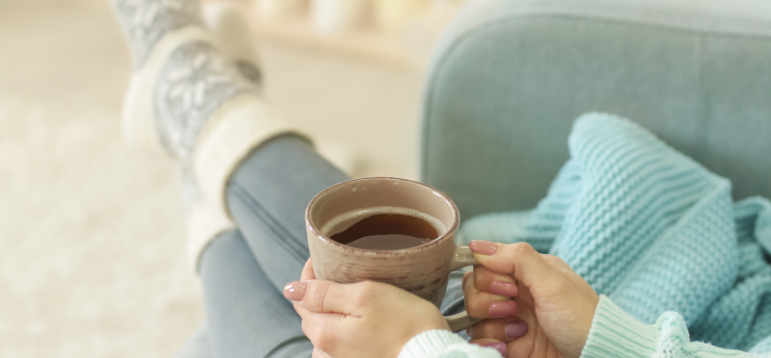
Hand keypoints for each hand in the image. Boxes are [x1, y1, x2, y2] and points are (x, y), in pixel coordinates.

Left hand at [284, 259, 449, 357]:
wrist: (434, 357)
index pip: (302, 296)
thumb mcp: (365, 296)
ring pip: (327, 329)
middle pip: (312, 314)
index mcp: (322, 332)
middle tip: (348, 272)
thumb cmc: (406, 326)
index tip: (326, 256)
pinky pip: (342, 345)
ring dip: (336, 312)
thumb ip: (324, 293)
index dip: (311, 273)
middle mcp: (325, 352)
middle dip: (323, 292)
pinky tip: (367, 323)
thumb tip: (290, 289)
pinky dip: (348, 329)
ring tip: (360, 298)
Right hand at [464, 241, 598, 357]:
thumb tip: (478, 246)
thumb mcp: (554, 282)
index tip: (507, 287)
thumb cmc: (583, 319)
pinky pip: (478, 341)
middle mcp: (514, 295)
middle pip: (473, 289)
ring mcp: (509, 321)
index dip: (488, 275)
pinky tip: (507, 347)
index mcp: (526, 273)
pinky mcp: (507, 345)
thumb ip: (518, 258)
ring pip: (474, 316)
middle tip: (512, 308)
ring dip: (492, 324)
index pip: (484, 264)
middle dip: (486, 301)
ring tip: (519, 331)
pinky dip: (487, 344)